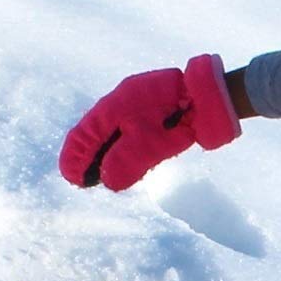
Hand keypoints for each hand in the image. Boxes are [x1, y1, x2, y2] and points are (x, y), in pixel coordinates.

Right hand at [59, 53, 240, 190]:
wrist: (208, 99)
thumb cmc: (177, 119)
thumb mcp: (148, 145)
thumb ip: (125, 162)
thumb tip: (107, 181)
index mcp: (114, 105)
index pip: (85, 133)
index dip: (75, 157)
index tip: (72, 178)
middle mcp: (120, 103)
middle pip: (95, 132)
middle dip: (86, 157)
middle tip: (81, 181)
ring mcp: (135, 107)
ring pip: (110, 132)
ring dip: (102, 154)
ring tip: (95, 176)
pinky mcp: (150, 114)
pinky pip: (126, 131)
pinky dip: (117, 148)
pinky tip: (118, 163)